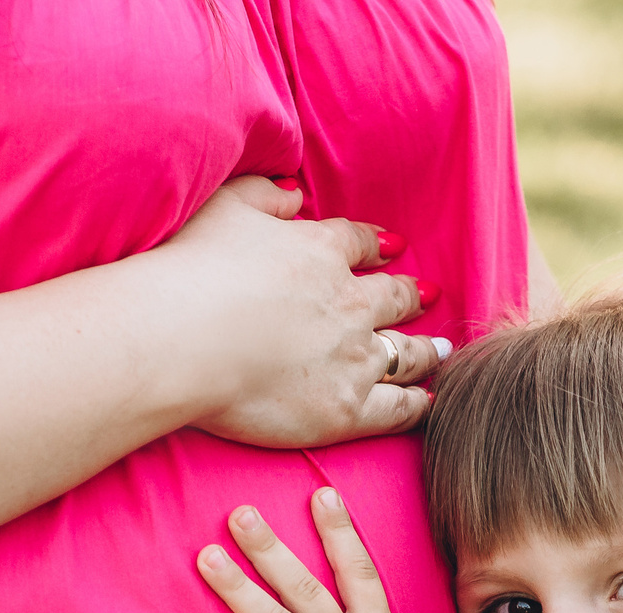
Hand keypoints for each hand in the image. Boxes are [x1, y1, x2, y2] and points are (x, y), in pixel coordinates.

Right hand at [159, 178, 443, 447]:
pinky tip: (427, 401)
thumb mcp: (225, 206)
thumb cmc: (191, 269)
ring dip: (426, 350)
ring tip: (441, 349)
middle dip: (411, 296)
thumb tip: (294, 193)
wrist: (181, 338)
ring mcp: (353, 358)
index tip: (394, 248)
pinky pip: (398, 408)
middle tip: (426, 296)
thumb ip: (263, 194)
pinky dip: (418, 404)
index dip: (378, 246)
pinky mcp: (346, 409)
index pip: (360, 244)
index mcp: (320, 251)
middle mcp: (349, 303)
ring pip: (406, 353)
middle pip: (393, 298)